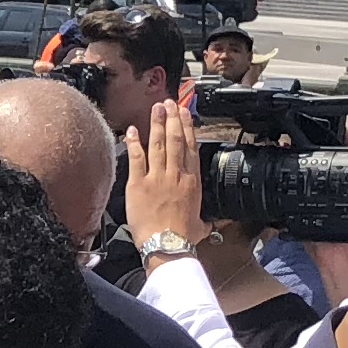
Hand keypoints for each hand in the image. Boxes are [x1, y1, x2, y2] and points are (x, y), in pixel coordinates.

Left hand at [124, 100, 209, 253]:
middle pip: (175, 140)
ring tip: (156, 107)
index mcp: (191, 182)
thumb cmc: (183, 238)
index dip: (188, 127)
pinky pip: (136, 158)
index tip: (185, 113)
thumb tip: (215, 224)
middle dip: (172, 118)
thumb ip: (207, 221)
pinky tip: (132, 129)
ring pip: (158, 144)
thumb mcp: (201, 226)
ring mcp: (157, 177)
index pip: (191, 148)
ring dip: (156, 123)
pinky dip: (134, 142)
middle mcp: (175, 175)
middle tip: (169, 102)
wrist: (166, 245)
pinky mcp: (138, 184)